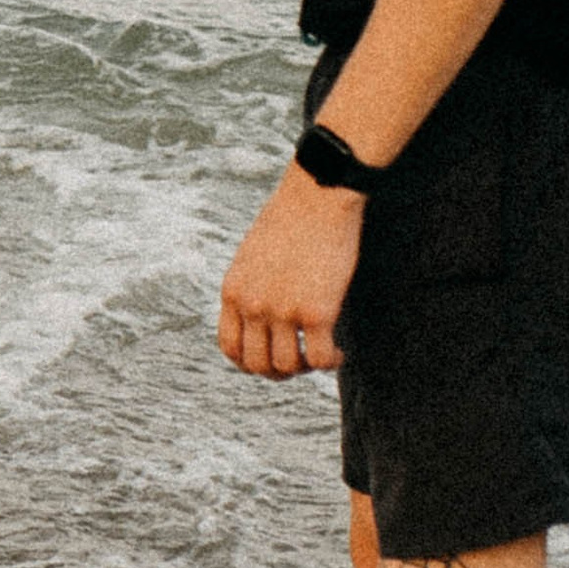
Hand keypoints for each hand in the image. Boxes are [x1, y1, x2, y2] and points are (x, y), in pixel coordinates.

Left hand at [216, 164, 363, 377]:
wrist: (318, 196)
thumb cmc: (291, 219)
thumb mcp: (253, 255)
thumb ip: (251, 287)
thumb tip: (260, 317)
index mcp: (233, 290)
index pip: (230, 347)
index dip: (249, 363)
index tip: (270, 360)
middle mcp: (253, 305)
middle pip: (257, 364)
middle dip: (279, 371)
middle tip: (300, 362)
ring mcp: (283, 310)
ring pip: (288, 366)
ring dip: (306, 367)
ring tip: (321, 353)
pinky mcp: (316, 312)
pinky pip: (320, 358)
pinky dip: (330, 362)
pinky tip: (339, 352)